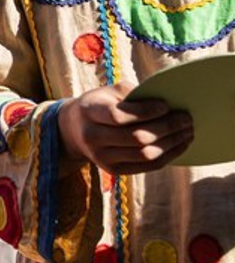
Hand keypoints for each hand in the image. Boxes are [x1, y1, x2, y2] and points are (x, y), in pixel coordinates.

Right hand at [57, 83, 192, 174]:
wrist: (75, 129)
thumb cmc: (100, 105)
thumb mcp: (109, 92)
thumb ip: (134, 94)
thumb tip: (166, 104)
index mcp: (89, 111)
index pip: (118, 116)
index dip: (145, 112)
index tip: (166, 105)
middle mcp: (92, 137)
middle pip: (137, 138)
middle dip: (167, 128)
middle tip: (186, 118)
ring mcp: (102, 157)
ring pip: (145, 154)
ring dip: (172, 143)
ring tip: (187, 131)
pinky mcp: (113, 170)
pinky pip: (147, 166)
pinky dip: (168, 156)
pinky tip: (179, 144)